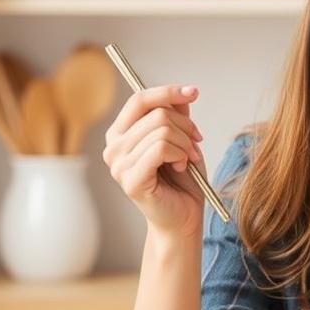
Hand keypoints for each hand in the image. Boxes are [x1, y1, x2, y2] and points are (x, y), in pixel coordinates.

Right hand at [103, 84, 207, 237]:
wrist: (183, 217)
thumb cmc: (181, 179)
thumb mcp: (181, 138)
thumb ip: (176, 115)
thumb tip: (181, 94)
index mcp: (120, 134)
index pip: (139, 99)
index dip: (168, 92)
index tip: (194, 92)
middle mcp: (113, 147)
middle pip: (157, 113)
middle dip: (186, 126)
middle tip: (195, 143)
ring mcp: (119, 165)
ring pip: (162, 131)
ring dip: (185, 143)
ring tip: (188, 158)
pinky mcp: (131, 180)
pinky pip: (162, 149)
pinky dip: (180, 154)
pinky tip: (181, 166)